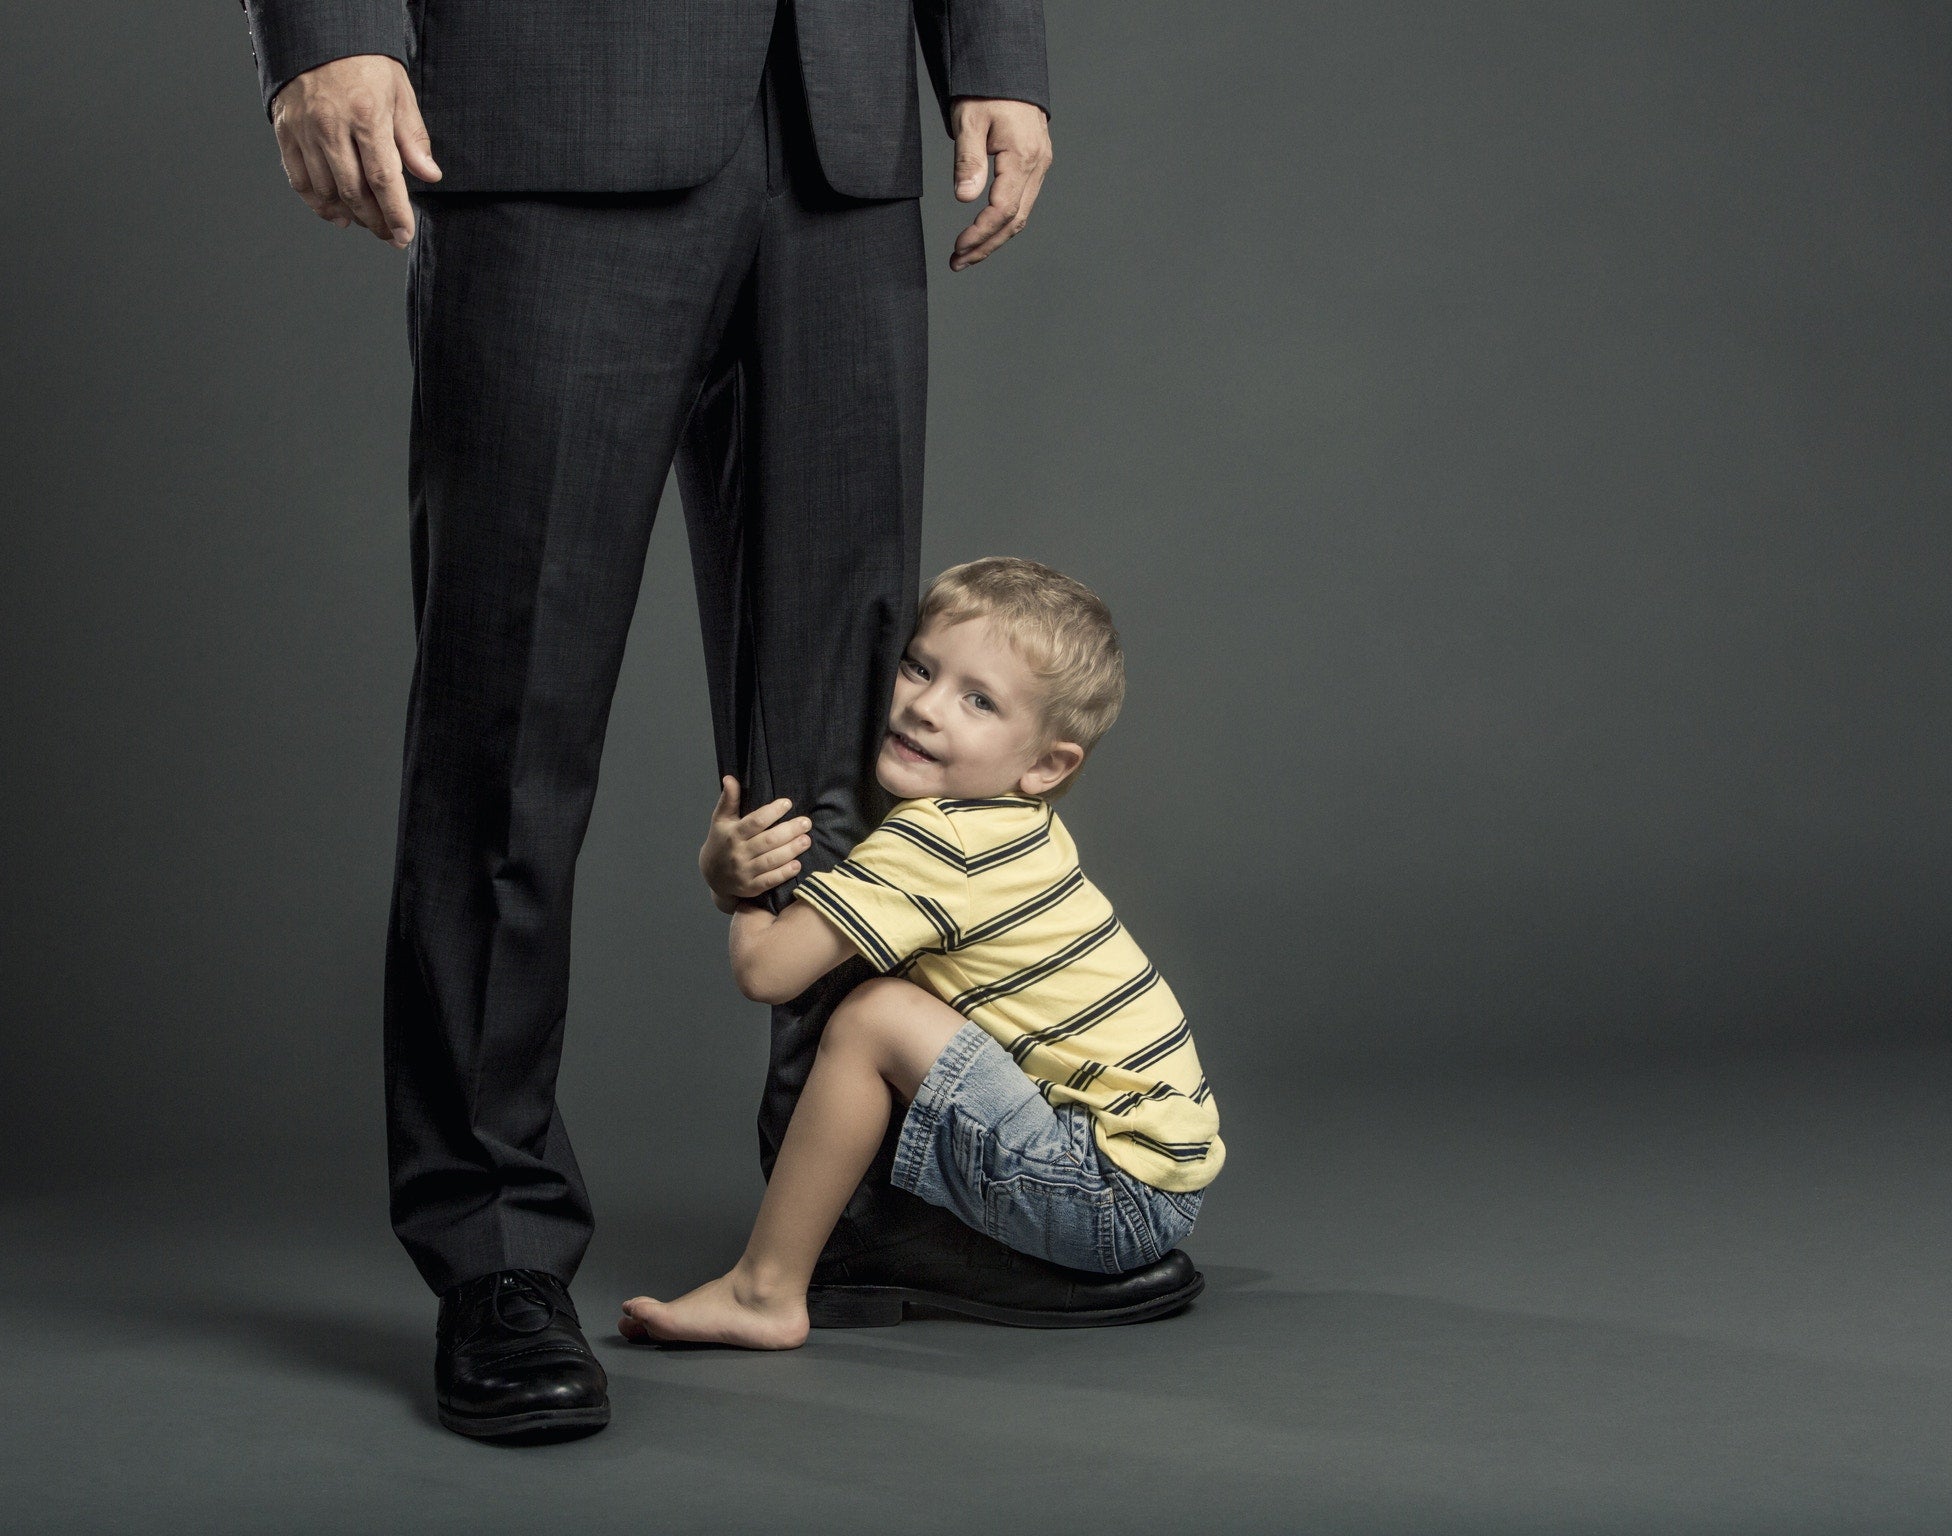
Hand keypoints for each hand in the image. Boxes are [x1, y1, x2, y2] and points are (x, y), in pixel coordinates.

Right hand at [270, 54, 440, 247]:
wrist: (317, 33)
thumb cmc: (364, 62)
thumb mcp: (399, 92)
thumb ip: (413, 137)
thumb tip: (429, 175)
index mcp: (366, 116)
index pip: (383, 179)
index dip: (395, 214)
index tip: (404, 236)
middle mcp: (331, 126)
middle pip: (354, 191)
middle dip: (375, 221)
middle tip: (389, 235)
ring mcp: (304, 130)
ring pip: (326, 190)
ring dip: (348, 215)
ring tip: (366, 223)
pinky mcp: (285, 130)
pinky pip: (299, 178)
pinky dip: (316, 202)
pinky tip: (334, 213)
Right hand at [700, 776, 812, 913]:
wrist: (712, 874)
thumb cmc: (721, 841)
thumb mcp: (721, 820)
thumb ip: (729, 800)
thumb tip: (730, 778)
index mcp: (732, 834)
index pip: (755, 822)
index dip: (772, 812)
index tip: (787, 803)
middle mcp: (738, 853)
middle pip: (767, 841)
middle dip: (789, 831)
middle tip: (806, 822)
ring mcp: (744, 872)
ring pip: (771, 860)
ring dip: (791, 850)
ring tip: (807, 840)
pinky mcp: (750, 887)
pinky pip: (769, 881)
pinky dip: (784, 873)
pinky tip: (798, 864)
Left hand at [947, 97, 1051, 271]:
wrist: (1007, 70)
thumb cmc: (984, 92)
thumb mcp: (968, 121)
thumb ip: (967, 160)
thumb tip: (965, 198)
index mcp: (1022, 156)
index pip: (1003, 209)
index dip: (980, 233)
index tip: (958, 248)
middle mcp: (1037, 165)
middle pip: (1015, 220)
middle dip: (986, 245)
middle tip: (957, 262)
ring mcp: (1040, 166)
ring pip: (1020, 215)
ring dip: (994, 239)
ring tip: (966, 255)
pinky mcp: (1035, 165)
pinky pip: (1022, 203)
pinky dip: (1003, 223)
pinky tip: (984, 233)